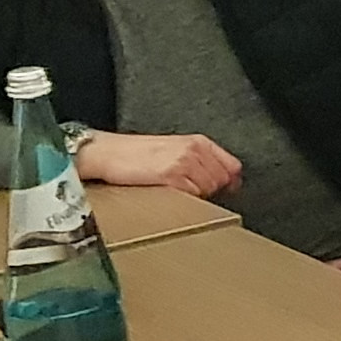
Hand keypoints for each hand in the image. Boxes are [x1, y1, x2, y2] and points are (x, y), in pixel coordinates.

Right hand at [73, 131, 241, 198]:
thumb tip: (226, 182)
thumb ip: (200, 162)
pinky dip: (185, 199)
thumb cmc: (136, 155)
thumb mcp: (175, 150)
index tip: (223, 191)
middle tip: (190, 190)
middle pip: (223, 180)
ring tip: (176, 190)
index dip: (229, 182)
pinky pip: (193, 195)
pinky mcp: (172, 174)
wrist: (108, 153)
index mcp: (198, 141)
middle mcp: (194, 149)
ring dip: (197, 196)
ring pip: (209, 189)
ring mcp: (184, 161)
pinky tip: (169, 192)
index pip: (233, 166)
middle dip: (212, 190)